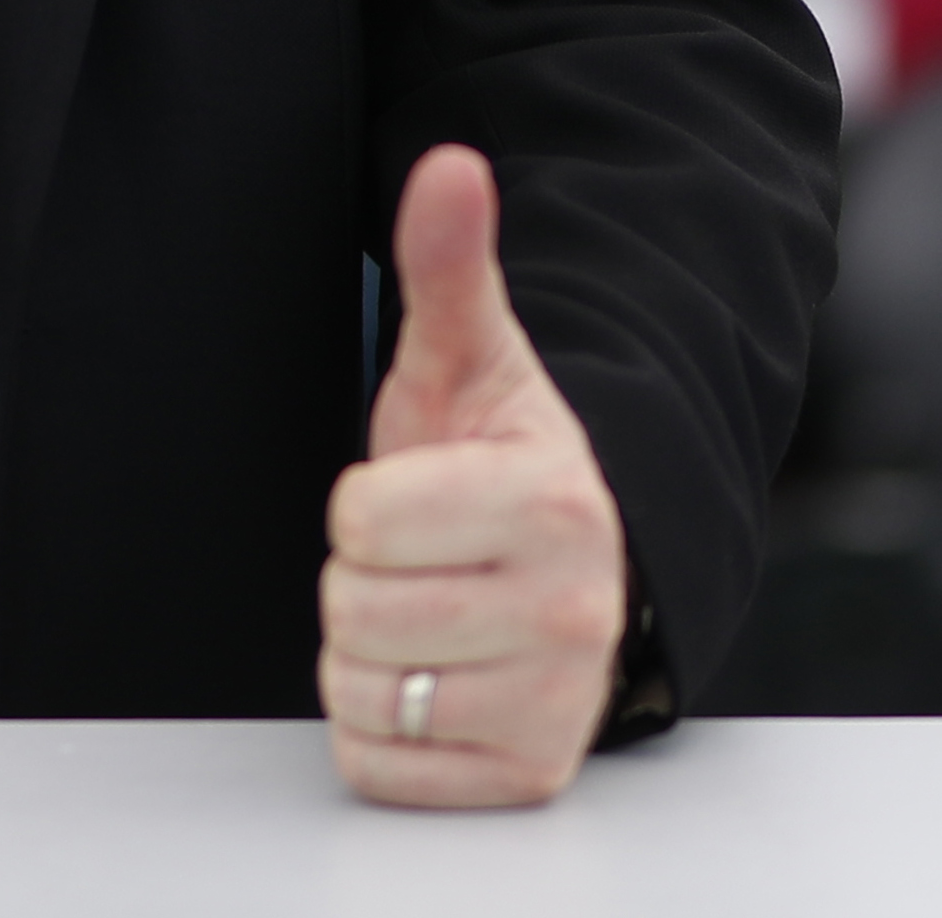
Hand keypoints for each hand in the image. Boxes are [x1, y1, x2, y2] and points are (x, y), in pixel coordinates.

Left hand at [320, 143, 631, 810]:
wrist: (586, 575)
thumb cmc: (503, 466)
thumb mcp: (470, 363)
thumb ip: (450, 265)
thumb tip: (449, 165)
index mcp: (551, 501)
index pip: (362, 521)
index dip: (365, 504)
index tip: (417, 495)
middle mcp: (570, 611)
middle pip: (355, 609)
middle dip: (364, 580)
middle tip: (422, 558)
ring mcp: (556, 702)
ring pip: (362, 690)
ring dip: (368, 655)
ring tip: (427, 610)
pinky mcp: (527, 775)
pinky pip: (378, 763)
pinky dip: (383, 731)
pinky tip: (433, 678)